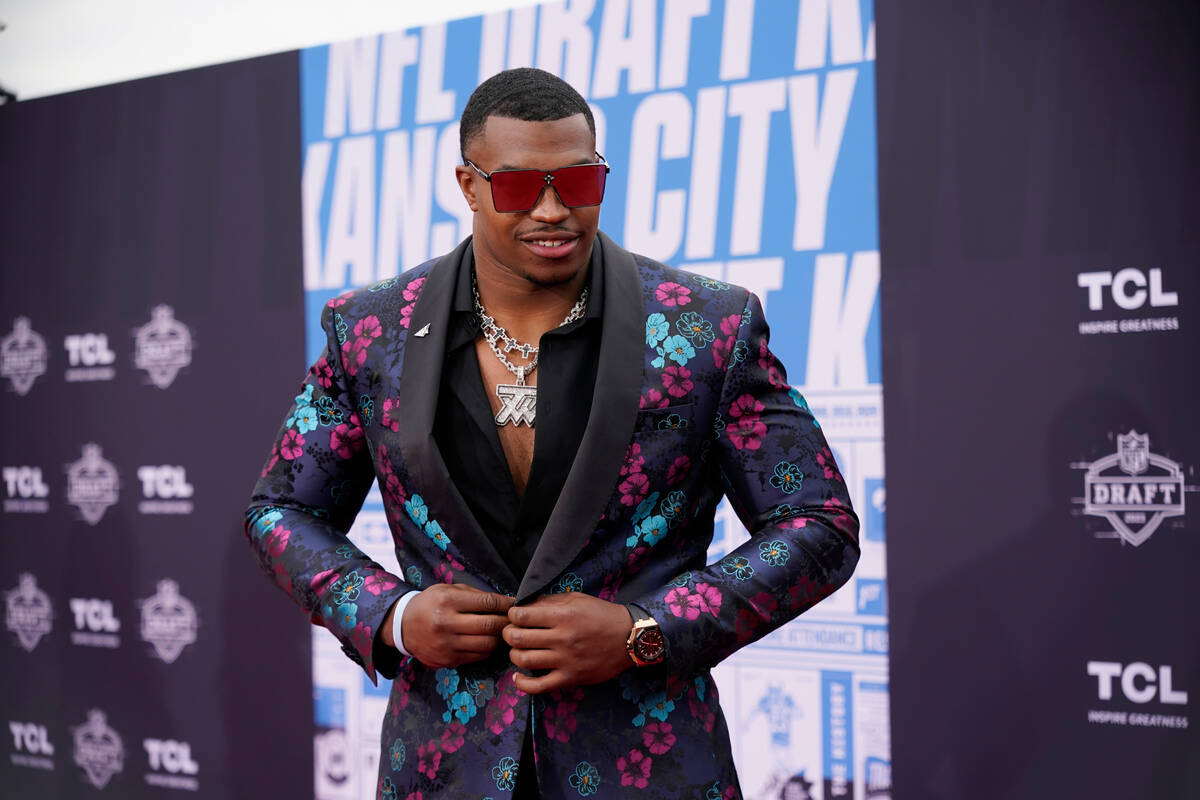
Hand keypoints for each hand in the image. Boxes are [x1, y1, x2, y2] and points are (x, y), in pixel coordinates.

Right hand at [391, 583, 514, 668]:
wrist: (403, 625)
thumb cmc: (431, 603)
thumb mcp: (449, 590)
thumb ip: (475, 595)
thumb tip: (504, 602)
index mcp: (448, 601)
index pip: (487, 603)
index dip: (506, 604)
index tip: (516, 604)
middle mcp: (446, 623)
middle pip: (490, 625)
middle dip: (508, 622)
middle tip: (517, 620)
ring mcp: (446, 644)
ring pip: (487, 644)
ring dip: (501, 638)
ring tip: (507, 632)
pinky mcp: (448, 660)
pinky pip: (477, 656)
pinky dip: (489, 649)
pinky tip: (491, 641)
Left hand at [503, 592, 633, 693]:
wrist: (629, 637)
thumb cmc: (602, 615)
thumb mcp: (577, 599)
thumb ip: (550, 601)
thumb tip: (525, 605)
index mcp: (562, 616)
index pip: (521, 616)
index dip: (512, 615)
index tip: (515, 616)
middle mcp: (562, 638)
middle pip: (517, 638)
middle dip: (508, 634)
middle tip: (512, 632)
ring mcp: (565, 660)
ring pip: (524, 660)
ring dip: (514, 654)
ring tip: (518, 650)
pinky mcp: (570, 678)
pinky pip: (539, 687)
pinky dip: (522, 684)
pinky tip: (518, 676)